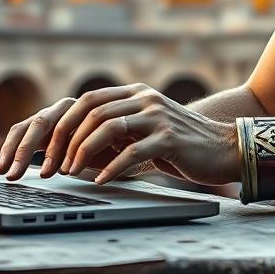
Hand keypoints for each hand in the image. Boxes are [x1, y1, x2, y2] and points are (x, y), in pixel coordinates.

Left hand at [0, 84, 239, 186]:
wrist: (224, 147)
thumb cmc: (180, 144)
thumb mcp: (144, 132)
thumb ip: (116, 134)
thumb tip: (76, 151)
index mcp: (135, 93)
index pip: (88, 100)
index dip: (65, 123)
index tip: (49, 148)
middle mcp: (145, 98)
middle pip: (93, 111)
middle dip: (67, 139)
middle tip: (54, 164)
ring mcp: (157, 115)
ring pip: (109, 127)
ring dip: (84, 151)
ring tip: (72, 172)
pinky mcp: (169, 138)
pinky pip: (134, 151)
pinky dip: (112, 167)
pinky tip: (101, 180)